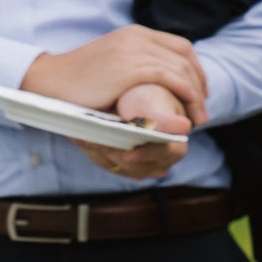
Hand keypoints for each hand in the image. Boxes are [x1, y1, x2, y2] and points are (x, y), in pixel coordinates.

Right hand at [22, 26, 208, 125]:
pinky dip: (186, 95)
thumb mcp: (115, 63)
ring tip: (198, 119)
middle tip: (202, 110)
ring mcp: (132, 51)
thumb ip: (136, 63)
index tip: (201, 93)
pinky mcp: (129, 68)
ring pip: (182, 70)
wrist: (52, 82)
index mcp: (135, 33)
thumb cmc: (82, 81)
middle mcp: (136, 37)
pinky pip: (171, 78)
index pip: (181, 47)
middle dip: (201, 85)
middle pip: (186, 58)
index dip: (198, 70)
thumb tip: (159, 79)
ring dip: (196, 96)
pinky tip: (189, 111)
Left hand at [71, 82, 190, 181]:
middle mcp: (160, 162)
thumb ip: (166, 117)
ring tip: (83, 133)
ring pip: (117, 166)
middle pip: (136, 167)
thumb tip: (182, 126)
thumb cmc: (148, 94)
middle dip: (115, 152)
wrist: (132, 94)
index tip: (128, 153)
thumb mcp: (156, 101)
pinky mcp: (119, 164)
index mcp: (175, 146)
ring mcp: (139, 166)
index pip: (163, 155)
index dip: (145, 154)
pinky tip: (79, 133)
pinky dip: (89, 148)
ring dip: (98, 150)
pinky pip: (102, 161)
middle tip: (95, 138)